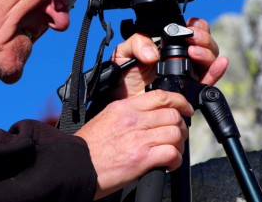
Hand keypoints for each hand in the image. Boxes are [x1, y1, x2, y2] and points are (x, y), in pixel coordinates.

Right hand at [75, 89, 192, 199]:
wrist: (76, 166)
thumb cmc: (89, 147)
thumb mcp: (106, 118)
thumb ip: (128, 114)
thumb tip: (148, 116)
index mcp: (124, 107)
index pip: (161, 96)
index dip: (179, 102)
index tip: (185, 109)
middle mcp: (133, 120)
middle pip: (172, 115)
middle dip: (181, 127)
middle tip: (178, 136)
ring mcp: (138, 138)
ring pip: (175, 134)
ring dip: (178, 145)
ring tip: (172, 152)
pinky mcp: (142, 158)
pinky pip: (171, 154)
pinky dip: (175, 160)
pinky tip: (168, 164)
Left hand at [109, 18, 226, 98]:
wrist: (121, 101)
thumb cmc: (122, 76)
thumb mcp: (125, 52)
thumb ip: (137, 42)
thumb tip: (153, 53)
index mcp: (169, 47)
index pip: (192, 32)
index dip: (196, 27)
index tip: (189, 27)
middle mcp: (183, 60)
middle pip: (206, 44)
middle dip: (203, 38)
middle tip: (191, 37)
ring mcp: (188, 75)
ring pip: (210, 60)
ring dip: (207, 52)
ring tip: (193, 51)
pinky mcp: (190, 92)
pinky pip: (209, 81)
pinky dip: (216, 71)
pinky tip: (218, 64)